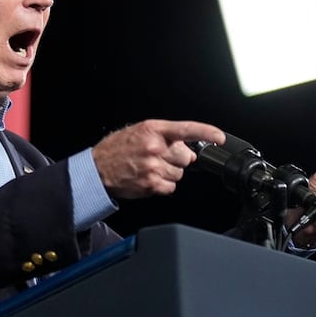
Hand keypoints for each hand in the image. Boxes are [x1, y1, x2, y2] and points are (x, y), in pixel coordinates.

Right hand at [92, 119, 225, 198]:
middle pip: (185, 157)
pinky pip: (171, 187)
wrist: (96, 169)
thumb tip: (187, 147)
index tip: (219, 137)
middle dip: (177, 159)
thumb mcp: (138, 132)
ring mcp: (153, 167)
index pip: (186, 130)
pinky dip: (163, 185)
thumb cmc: (116, 149)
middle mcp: (154, 147)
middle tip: (160, 158)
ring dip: (169, 173)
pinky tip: (149, 179)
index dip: (206, 132)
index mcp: (152, 130)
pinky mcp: (151, 184)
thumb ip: (163, 136)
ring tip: (150, 169)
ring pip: (179, 174)